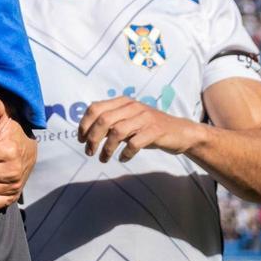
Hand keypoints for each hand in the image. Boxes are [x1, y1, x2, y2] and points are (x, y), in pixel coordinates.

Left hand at [77, 96, 201, 162]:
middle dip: (92, 138)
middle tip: (89, 152)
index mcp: (122, 102)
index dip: (84, 124)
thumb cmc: (148, 128)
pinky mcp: (155, 131)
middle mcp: (132, 106)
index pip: (95, 108)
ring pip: (117, 131)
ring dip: (107, 148)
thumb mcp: (127, 121)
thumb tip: (87, 133)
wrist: (180, 132)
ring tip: (103, 159)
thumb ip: (110, 123)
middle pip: (103, 120)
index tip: (81, 139)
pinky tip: (123, 159)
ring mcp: (144, 118)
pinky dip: (126, 153)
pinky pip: (135, 143)